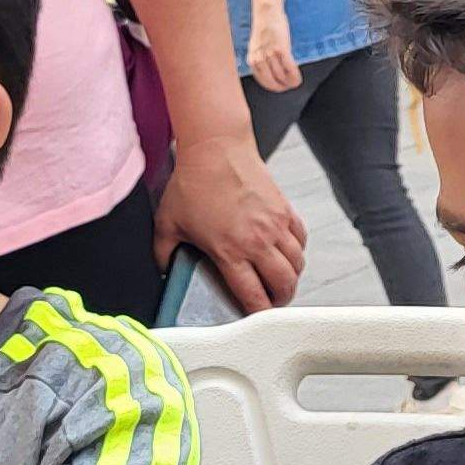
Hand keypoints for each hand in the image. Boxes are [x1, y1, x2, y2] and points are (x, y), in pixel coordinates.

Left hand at [157, 134, 308, 311]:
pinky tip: (286, 252)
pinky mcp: (284, 209)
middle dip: (280, 300)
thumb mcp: (167, 223)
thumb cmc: (192, 182)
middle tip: (273, 302)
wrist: (215, 148)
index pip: (253, 295)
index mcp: (230, 251)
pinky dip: (297, 250)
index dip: (257, 312)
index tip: (254, 316)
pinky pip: (300, 239)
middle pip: (284, 284)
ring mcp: (274, 224)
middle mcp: (257, 241)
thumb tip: (164, 270)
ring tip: (281, 280)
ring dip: (291, 277)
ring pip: (297, 264)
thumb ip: (163, 253)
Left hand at [244, 5, 300, 92]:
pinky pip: (289, 67)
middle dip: (282, 87)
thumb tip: (271, 73)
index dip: (273, 87)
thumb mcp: (257, 46)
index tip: (281, 87)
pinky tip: (297, 79)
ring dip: (290, 83)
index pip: (262, 81)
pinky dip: (294, 76)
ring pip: (281, 76)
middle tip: (289, 87)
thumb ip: (261, 59)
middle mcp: (259, 58)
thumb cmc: (264, 27)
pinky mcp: (280, 48)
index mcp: (251, 59)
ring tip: (295, 82)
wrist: (267, 12)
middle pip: (272, 81)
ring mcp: (270, 53)